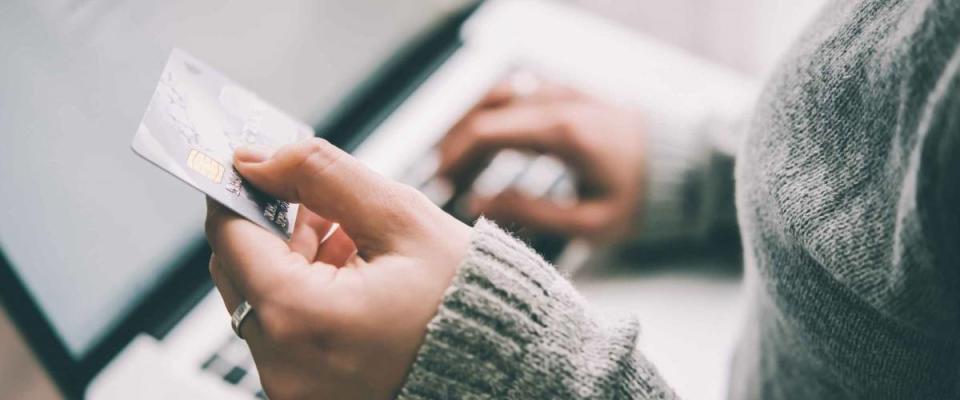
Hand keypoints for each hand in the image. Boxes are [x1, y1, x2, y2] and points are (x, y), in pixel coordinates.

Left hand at [205, 138, 470, 398]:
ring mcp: (292, 387)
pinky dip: (306, 297)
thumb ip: (321, 174)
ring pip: (261, 298)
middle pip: (239, 270)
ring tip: (354, 245)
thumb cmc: (466, 298)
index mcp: (301, 318)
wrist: (505, 365)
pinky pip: (284, 331)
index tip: (254, 166)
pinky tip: (353, 278)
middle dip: (274, 227)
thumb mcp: (400, 217)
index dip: (238, 191)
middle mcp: (283, 364)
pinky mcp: (306, 394)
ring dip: (293, 261)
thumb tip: (259, 159)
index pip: (229, 236)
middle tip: (322, 205)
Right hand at [437, 78, 646, 242]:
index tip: (440, 184)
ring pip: (498, 95)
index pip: (486, 131)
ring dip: (471, 125)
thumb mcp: (589, 222)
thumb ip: (529, 212)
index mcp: (562, 132)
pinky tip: (488, 143)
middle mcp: (559, 102)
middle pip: (484, 110)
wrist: (686, 168)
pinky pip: (518, 93)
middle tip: (441, 178)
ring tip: (457, 161)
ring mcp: (564, 92)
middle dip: (455, 143)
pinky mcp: (570, 93)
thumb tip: (475, 202)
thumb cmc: (641, 200)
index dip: (454, 157)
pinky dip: (494, 114)